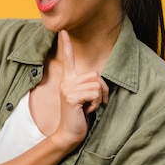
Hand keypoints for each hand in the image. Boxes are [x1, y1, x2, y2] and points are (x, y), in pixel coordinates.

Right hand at [53, 30, 108, 149]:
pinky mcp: (71, 96)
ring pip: (96, 84)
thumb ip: (89, 86)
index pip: (68, 58)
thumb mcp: (85, 98)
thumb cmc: (80, 117)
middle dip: (101, 90)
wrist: (69, 134)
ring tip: (88, 107)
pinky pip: (94, 94)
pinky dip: (95, 104)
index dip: (65, 44)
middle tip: (94, 103)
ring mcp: (67, 88)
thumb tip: (99, 82)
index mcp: (68, 80)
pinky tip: (86, 111)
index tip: (63, 30)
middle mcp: (66, 81)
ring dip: (98, 99)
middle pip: (95, 75)